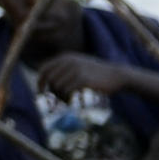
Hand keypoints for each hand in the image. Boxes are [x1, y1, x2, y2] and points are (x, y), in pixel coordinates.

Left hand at [31, 54, 149, 100]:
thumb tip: (49, 82)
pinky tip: (74, 102)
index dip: (40, 82)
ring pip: (58, 87)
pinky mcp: (83, 79)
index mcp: (66, 57)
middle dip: (53, 93)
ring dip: (62, 98)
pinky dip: (69, 99)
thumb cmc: (98, 74)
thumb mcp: (80, 65)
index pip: (44, 69)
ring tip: (70, 102)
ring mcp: (76, 70)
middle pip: (50, 80)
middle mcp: (68, 61)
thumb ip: (65, 69)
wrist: (118, 75)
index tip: (42, 93)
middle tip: (60, 101)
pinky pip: (67, 92)